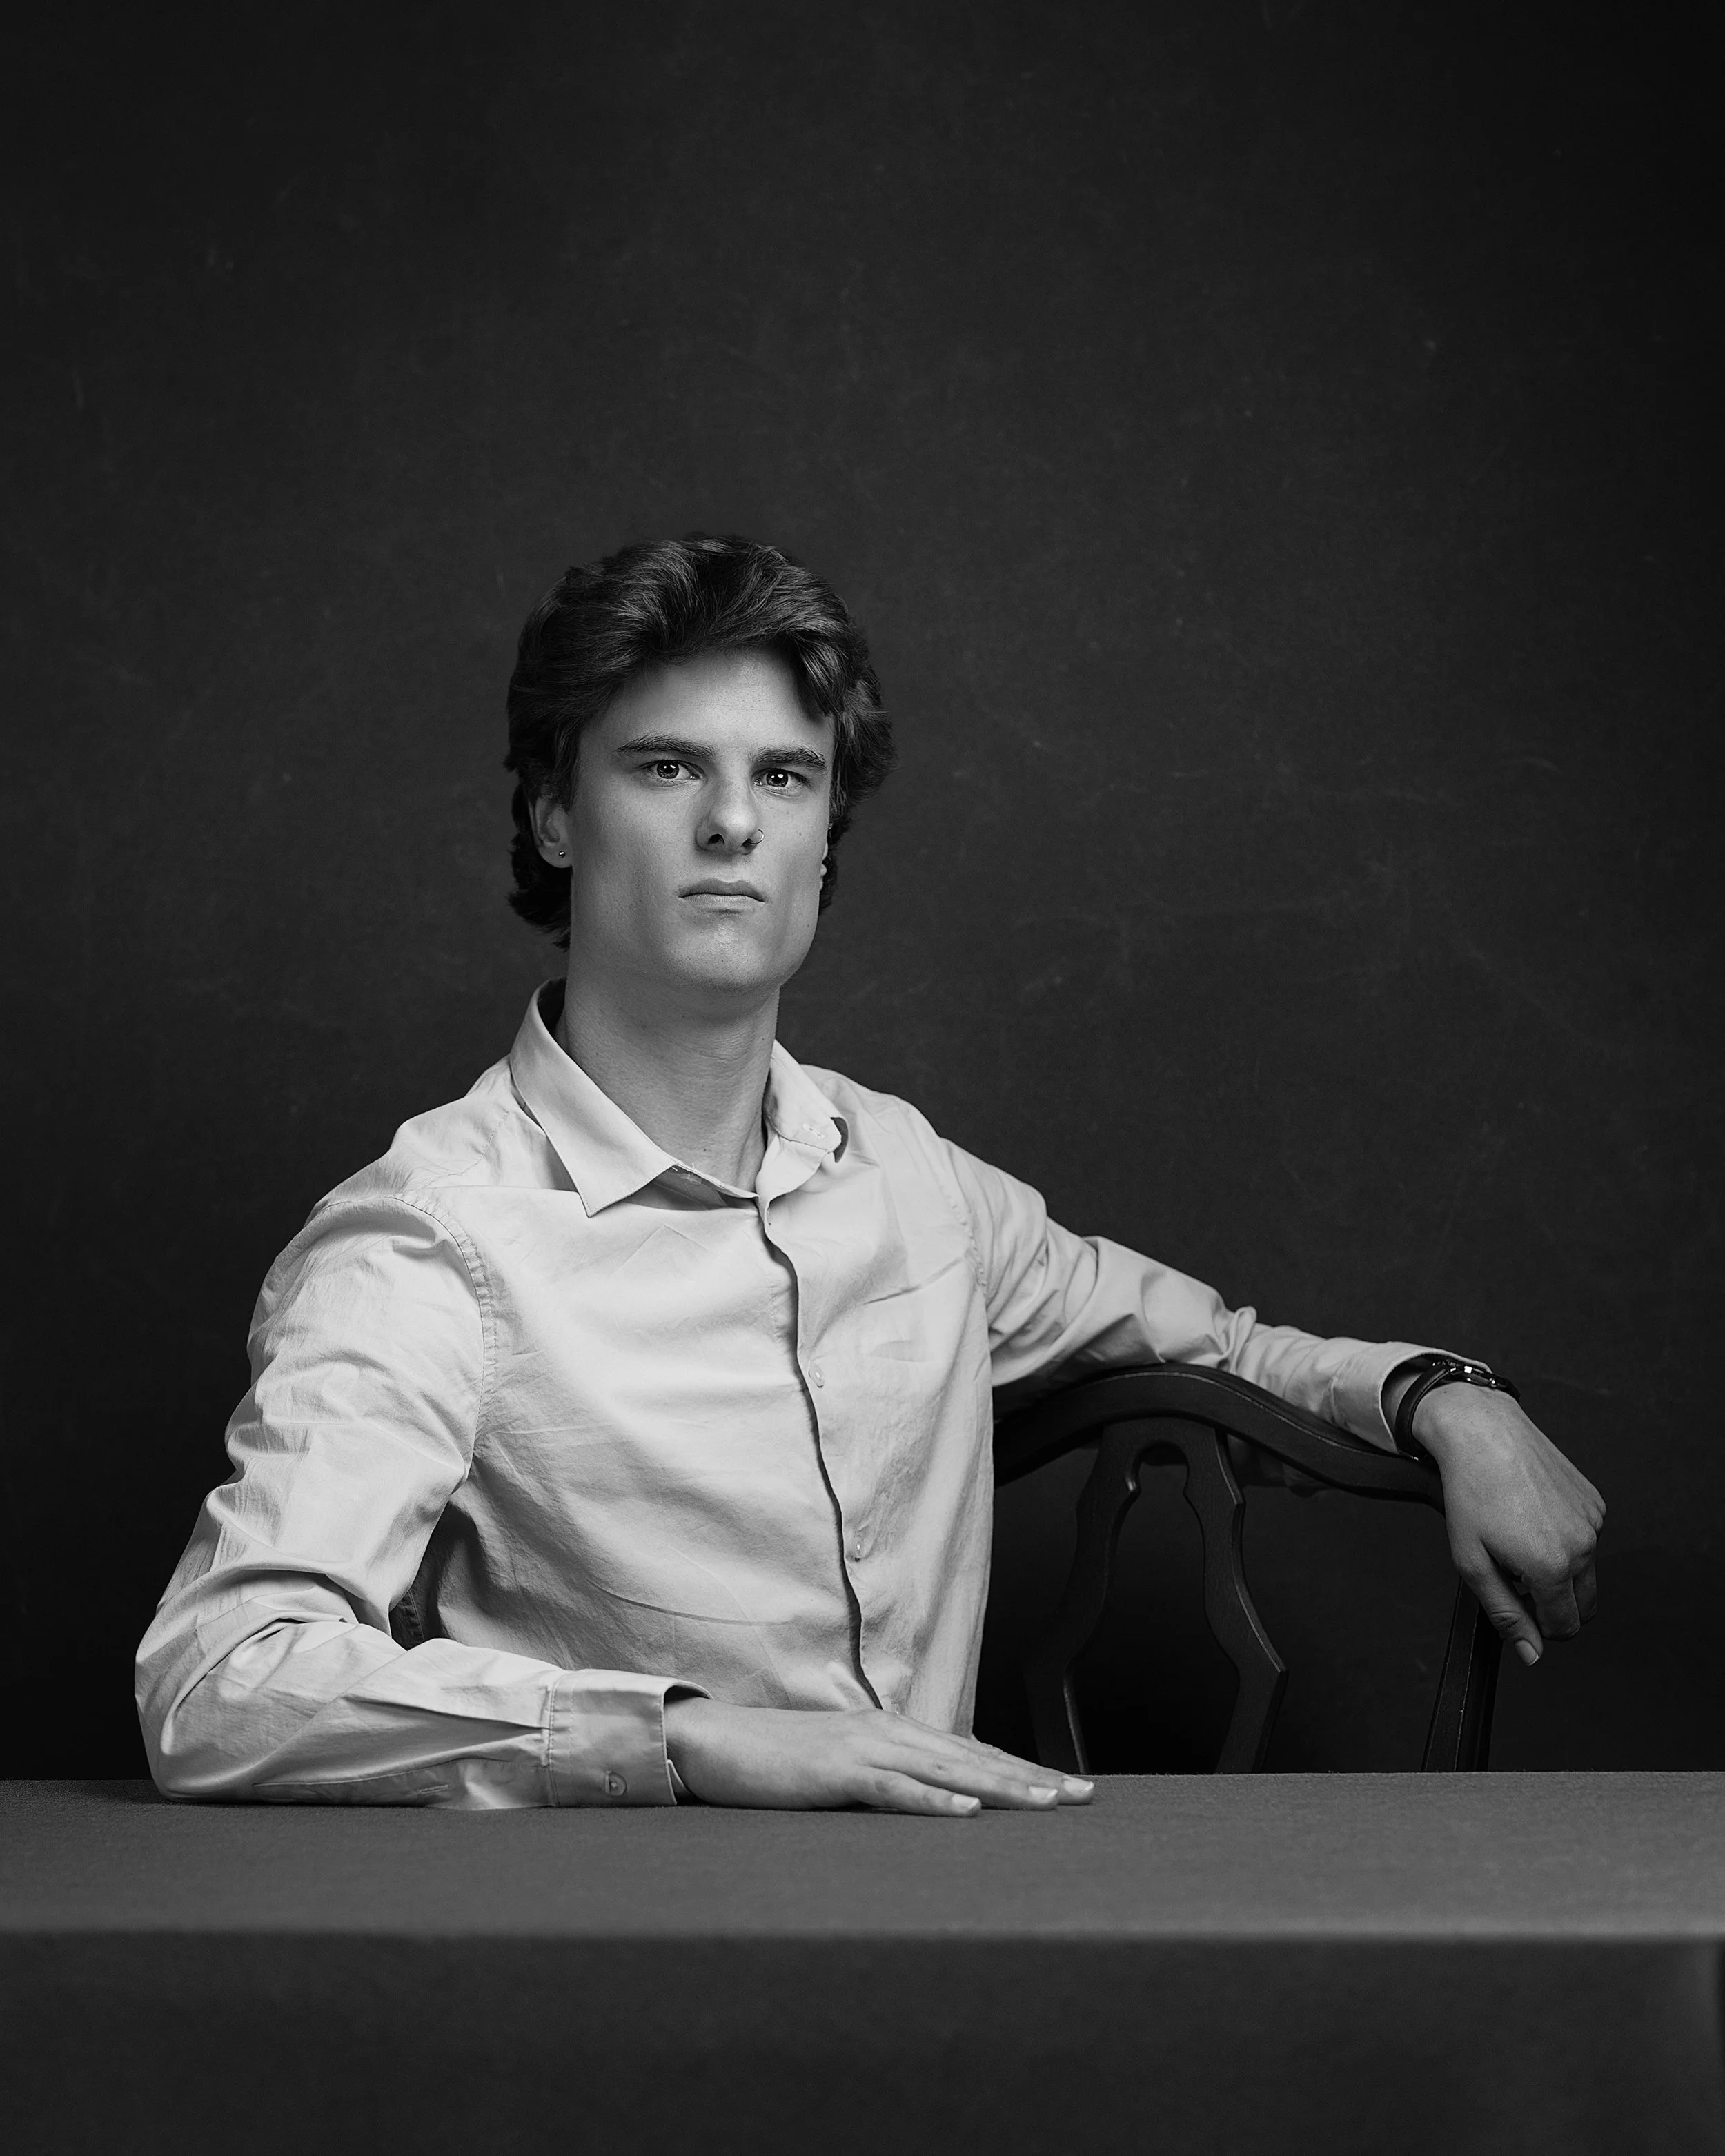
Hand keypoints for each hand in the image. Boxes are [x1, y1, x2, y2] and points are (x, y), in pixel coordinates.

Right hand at [663, 1697, 1094, 1815]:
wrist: (716, 1741)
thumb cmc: (779, 1760)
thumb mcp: (845, 1766)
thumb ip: (887, 1775)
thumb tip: (932, 1795)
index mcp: (894, 1730)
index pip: (972, 1751)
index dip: (1022, 1768)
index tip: (1067, 1786)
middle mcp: (890, 1731)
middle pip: (974, 1756)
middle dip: (1031, 1777)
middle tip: (1082, 1795)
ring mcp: (865, 1748)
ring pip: (948, 1768)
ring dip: (1001, 1787)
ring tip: (1046, 1804)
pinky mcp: (838, 1771)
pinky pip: (894, 1788)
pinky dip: (933, 1800)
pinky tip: (967, 1812)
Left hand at [1410, 1385, 1603, 1666]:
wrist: (1484, 1433)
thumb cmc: (1471, 1493)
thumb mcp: (1473, 1563)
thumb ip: (1506, 1615)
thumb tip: (1532, 1654)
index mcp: (1553, 1567)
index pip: (1565, 1628)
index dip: (1539, 1626)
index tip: (1516, 1604)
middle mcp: (1583, 1546)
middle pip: (1584, 1606)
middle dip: (1554, 1603)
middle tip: (1514, 1575)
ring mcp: (1593, 1522)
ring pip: (1585, 1572)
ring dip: (1559, 1569)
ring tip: (1519, 1538)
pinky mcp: (1595, 1501)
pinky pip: (1586, 1539)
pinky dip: (1565, 1539)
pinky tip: (1532, 1514)